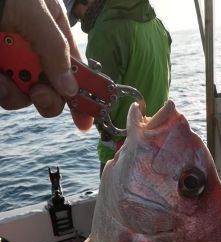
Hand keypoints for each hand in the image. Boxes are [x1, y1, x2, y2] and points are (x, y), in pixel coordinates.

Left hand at [0, 0, 92, 130]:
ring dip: (16, 93)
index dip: (84, 95)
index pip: (75, 68)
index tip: (86, 122)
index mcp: (52, 29)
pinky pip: (3, 92)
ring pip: (24, 95)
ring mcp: (11, 61)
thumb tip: (70, 89)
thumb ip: (55, 49)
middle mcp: (34, 49)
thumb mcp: (34, 11)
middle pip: (51, 90)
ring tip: (3, 78)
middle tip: (39, 93)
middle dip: (47, 98)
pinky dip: (1, 89)